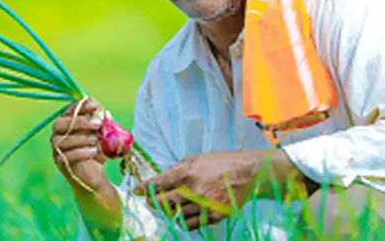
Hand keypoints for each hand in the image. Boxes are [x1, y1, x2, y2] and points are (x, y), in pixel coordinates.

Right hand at [50, 97, 108, 194]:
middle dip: (80, 122)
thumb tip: (106, 114)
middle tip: (97, 124)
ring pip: (61, 141)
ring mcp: (57, 149)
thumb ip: (104, 125)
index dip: (80, 106)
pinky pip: (65, 156)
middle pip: (59, 124)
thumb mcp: (102, 136)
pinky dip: (81, 152)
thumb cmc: (95, 151)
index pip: (69, 110)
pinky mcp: (61, 163)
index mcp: (67, 124)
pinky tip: (93, 151)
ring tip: (96, 140)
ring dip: (81, 139)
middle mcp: (58, 135)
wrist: (93, 175)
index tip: (95, 105)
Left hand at [133, 150, 268, 230]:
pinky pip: (191, 225)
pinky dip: (183, 221)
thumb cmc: (219, 162)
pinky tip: (182, 215)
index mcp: (188, 173)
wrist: (247, 173)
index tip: (137, 191)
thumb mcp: (196, 158)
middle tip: (150, 202)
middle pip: (164, 203)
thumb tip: (161, 181)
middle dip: (154, 203)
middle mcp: (194, 190)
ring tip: (167, 208)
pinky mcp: (215, 216)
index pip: (159, 183)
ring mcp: (205, 205)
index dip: (145, 188)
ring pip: (177, 216)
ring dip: (169, 213)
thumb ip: (177, 170)